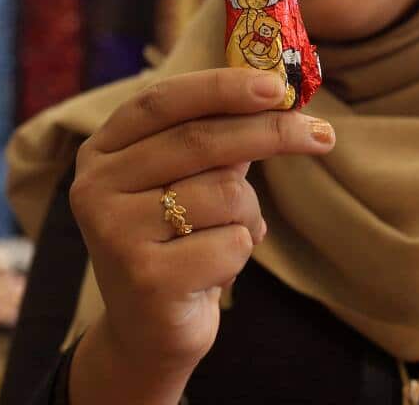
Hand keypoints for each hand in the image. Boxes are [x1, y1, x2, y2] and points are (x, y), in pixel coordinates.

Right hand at [68, 68, 335, 403]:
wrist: (147, 334)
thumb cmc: (174, 244)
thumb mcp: (186, 183)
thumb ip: (216, 139)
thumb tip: (277, 92)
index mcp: (101, 152)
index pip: (162, 101)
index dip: (222, 86)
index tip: (278, 85)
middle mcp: (95, 187)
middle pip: (199, 141)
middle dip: (269, 132)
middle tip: (322, 135)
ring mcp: (115, 233)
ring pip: (224, 192)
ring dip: (248, 214)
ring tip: (227, 237)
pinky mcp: (146, 277)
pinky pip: (230, 243)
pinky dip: (240, 255)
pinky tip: (213, 272)